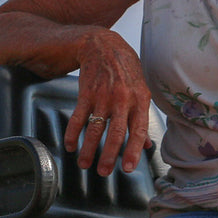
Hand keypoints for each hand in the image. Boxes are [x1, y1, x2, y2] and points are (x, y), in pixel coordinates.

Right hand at [63, 29, 154, 175]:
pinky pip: (78, 116)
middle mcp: (123, 99)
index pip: (138, 130)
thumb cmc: (126, 71)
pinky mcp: (86, 92)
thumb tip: (147, 145)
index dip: (133, 151)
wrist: (105, 46)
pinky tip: (70, 145)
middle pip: (116, 132)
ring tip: (84, 164)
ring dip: (88, 149)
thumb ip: (142, 118)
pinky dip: (72, 132)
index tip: (127, 168)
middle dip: (108, 155)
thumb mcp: (141, 91)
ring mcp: (103, 95)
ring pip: (95, 127)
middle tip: (103, 172)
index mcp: (140, 100)